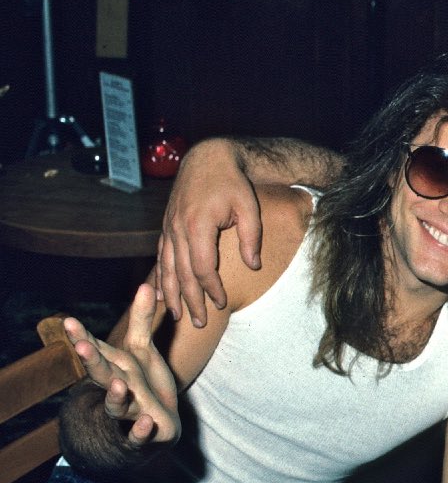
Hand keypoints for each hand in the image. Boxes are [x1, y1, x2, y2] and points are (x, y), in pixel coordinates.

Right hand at [63, 283, 179, 446]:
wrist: (152, 430)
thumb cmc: (144, 385)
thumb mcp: (142, 351)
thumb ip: (142, 321)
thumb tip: (146, 284)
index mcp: (115, 368)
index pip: (97, 350)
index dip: (82, 336)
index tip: (68, 321)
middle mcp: (117, 389)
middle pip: (102, 374)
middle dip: (92, 361)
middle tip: (81, 346)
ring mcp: (129, 413)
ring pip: (117, 406)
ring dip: (116, 397)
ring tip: (118, 384)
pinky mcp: (142, 436)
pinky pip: (139, 437)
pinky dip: (141, 432)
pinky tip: (147, 423)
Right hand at [156, 138, 263, 327]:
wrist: (208, 159)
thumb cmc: (233, 183)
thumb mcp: (249, 206)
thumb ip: (251, 238)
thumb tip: (253, 266)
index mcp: (197, 225)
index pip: (202, 268)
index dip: (211, 289)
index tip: (221, 304)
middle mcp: (177, 228)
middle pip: (182, 274)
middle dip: (190, 300)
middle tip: (198, 323)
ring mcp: (168, 228)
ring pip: (166, 267)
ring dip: (171, 294)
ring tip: (176, 316)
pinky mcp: (166, 226)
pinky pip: (160, 256)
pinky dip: (160, 276)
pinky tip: (160, 293)